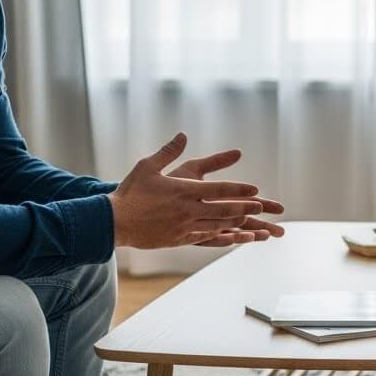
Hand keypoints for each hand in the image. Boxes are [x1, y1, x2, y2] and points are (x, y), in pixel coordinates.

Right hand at [109, 133, 283, 248]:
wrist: (114, 222)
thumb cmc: (131, 192)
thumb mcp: (148, 166)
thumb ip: (169, 151)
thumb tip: (182, 135)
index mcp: (184, 191)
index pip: (219, 190)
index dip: (239, 190)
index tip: (255, 189)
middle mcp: (188, 210)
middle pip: (224, 210)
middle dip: (245, 208)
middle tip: (261, 207)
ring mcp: (184, 227)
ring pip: (218, 226)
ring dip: (237, 223)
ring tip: (251, 221)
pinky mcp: (178, 240)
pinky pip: (205, 239)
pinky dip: (221, 237)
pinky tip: (231, 237)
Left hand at [166, 146, 286, 246]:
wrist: (143, 200)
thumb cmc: (167, 184)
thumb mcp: (192, 169)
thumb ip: (215, 161)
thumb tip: (238, 151)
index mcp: (214, 197)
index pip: (245, 202)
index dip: (264, 205)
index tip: (280, 208)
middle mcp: (211, 212)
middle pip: (244, 219)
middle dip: (263, 224)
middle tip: (282, 231)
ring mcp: (203, 224)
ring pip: (232, 231)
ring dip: (250, 234)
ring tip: (267, 238)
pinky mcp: (191, 233)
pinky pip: (213, 239)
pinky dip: (228, 239)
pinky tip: (241, 241)